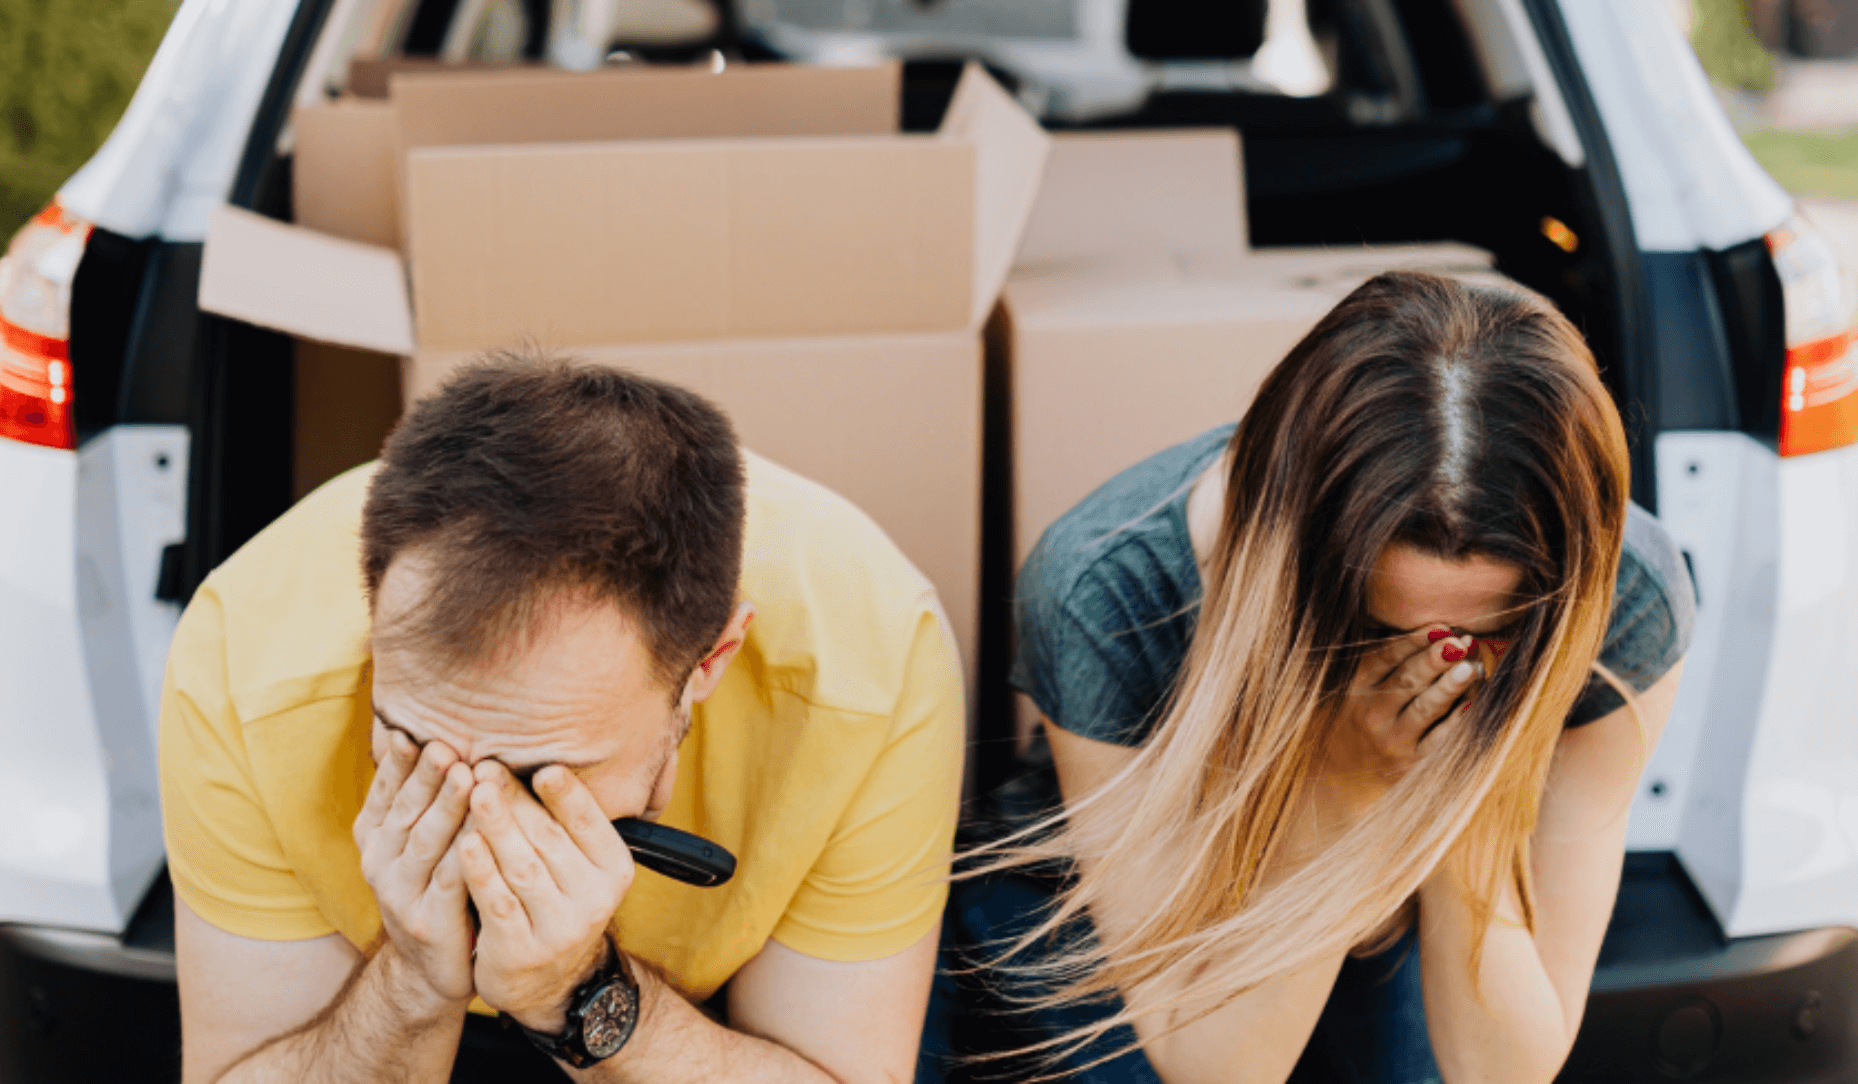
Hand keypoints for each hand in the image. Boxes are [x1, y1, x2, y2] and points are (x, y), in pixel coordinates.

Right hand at [354, 731, 476, 1010]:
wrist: (430, 969)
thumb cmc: (436, 887)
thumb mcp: (418, 842)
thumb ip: (423, 798)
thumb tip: (435, 734)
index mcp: (376, 837)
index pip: (386, 793)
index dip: (398, 765)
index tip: (412, 732)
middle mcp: (381, 863)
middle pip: (406, 811)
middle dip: (425, 777)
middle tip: (444, 746)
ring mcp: (402, 894)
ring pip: (426, 842)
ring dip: (446, 807)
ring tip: (465, 776)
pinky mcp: (429, 921)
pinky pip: (452, 880)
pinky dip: (466, 853)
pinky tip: (483, 832)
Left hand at [458, 762, 635, 1032]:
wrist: (545, 982)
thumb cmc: (553, 901)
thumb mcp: (574, 866)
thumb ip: (560, 823)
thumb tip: (527, 760)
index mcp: (613, 869)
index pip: (590, 823)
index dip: (566, 794)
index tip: (542, 766)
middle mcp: (594, 900)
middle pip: (549, 840)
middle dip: (516, 801)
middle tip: (486, 766)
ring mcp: (559, 930)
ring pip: (523, 868)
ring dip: (496, 827)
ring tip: (473, 793)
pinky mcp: (522, 951)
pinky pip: (498, 903)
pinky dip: (481, 871)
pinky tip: (464, 843)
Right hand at [1334, 627, 1481, 784]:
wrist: (1342, 779)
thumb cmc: (1361, 722)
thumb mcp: (1360, 690)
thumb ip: (1389, 662)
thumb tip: (1441, 633)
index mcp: (1357, 687)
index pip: (1385, 658)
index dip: (1414, 641)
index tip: (1442, 627)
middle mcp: (1371, 713)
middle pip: (1406, 681)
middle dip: (1435, 660)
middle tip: (1459, 643)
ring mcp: (1392, 740)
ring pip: (1425, 709)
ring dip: (1450, 687)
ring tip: (1470, 668)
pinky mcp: (1411, 765)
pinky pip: (1439, 740)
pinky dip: (1457, 721)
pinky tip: (1473, 704)